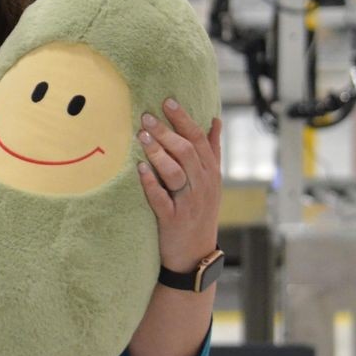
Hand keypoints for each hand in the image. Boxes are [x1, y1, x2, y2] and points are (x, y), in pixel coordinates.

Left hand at [136, 98, 222, 272]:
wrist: (195, 255)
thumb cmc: (199, 211)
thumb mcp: (211, 181)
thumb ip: (211, 151)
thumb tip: (215, 121)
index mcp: (211, 173)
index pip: (199, 139)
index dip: (183, 119)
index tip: (167, 101)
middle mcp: (203, 185)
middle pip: (187, 152)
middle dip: (167, 132)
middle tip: (146, 116)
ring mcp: (189, 203)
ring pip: (175, 172)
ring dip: (158, 153)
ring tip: (141, 137)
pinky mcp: (173, 220)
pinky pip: (161, 198)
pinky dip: (151, 182)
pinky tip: (139, 169)